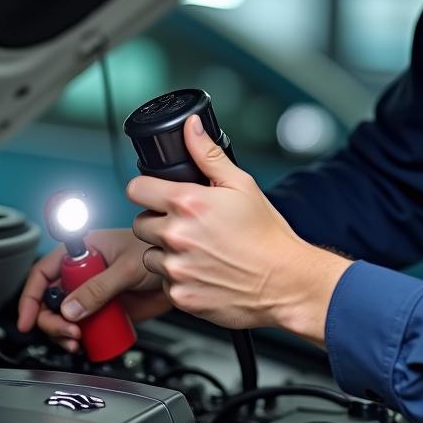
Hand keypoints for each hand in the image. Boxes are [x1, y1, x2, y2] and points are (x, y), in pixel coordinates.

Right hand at [16, 228, 171, 351]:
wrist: (184, 272)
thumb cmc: (158, 252)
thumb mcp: (126, 268)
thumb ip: (98, 287)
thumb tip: (71, 309)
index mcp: (83, 250)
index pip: (44, 271)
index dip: (31, 296)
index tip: (27, 319)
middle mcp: (84, 271)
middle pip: (51, 300)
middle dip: (51, 320)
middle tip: (67, 332)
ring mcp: (94, 292)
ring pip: (65, 317)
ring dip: (64, 333)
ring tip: (77, 340)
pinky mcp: (106, 309)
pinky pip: (84, 327)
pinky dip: (80, 339)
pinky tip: (86, 343)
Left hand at [127, 116, 350, 341]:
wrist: (286, 282)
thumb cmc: (267, 235)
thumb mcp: (241, 185)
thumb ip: (207, 154)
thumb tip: (190, 127)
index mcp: (188, 203)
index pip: (136, 189)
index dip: (147, 190)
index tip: (157, 195)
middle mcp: (177, 235)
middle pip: (140, 223)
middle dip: (159, 222)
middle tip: (188, 226)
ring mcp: (176, 268)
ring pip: (149, 255)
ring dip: (166, 252)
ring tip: (198, 251)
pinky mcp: (180, 295)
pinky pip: (164, 282)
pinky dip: (178, 278)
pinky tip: (203, 271)